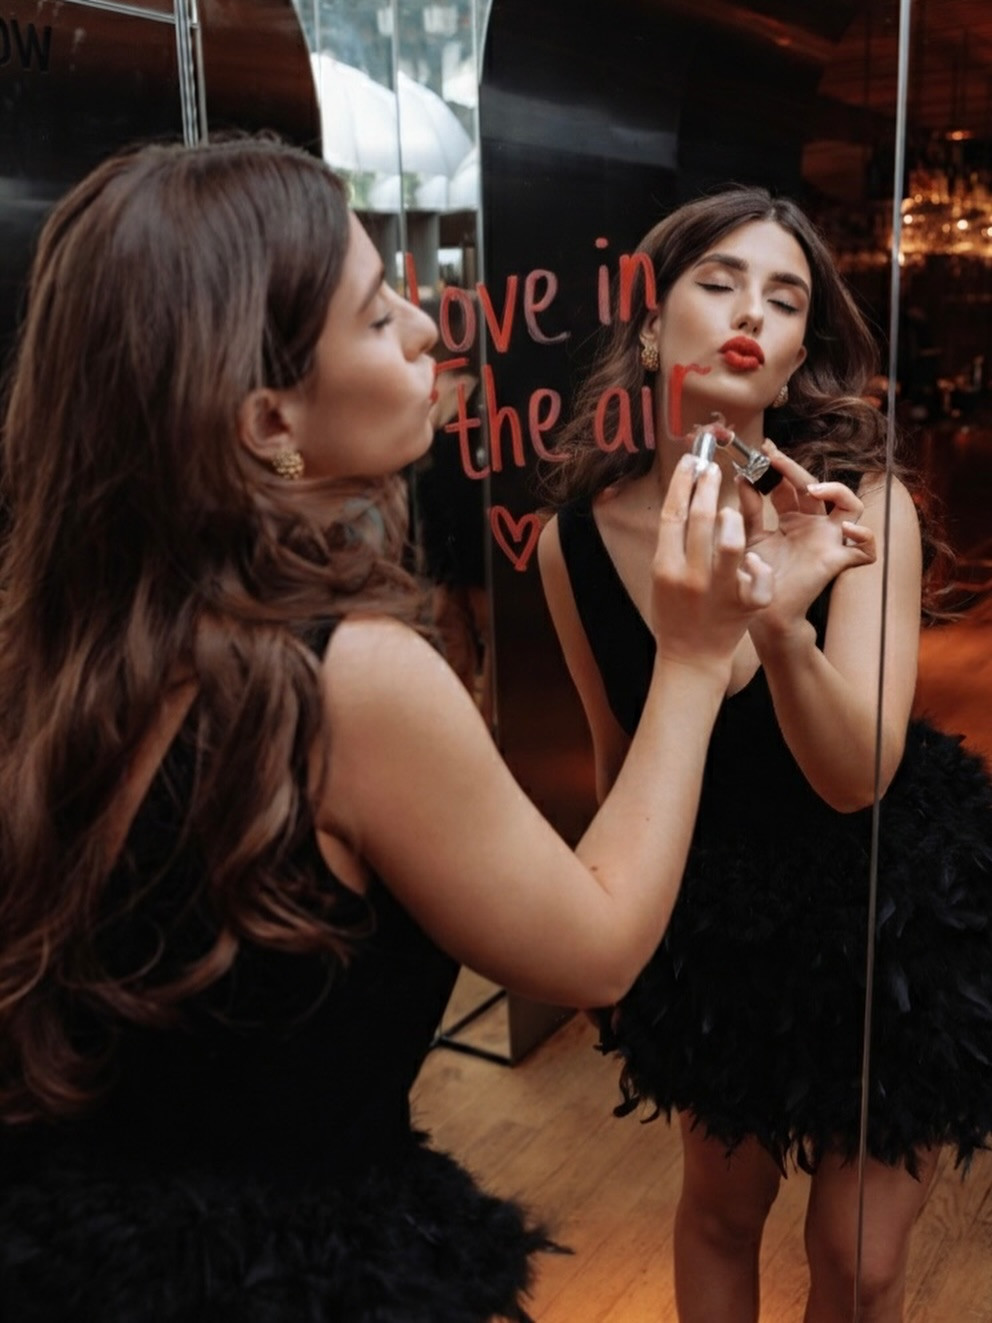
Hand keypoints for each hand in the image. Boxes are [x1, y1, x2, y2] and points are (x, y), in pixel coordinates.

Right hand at [652, 454, 773, 673]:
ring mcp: (719, 591)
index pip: (673, 514)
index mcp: (665, 566)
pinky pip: (756, 575)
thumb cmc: (674, 613)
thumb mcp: (661, 577)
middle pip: (700, 519)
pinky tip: (753, 561)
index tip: (692, 462)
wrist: (691, 657)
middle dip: (708, 487)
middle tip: (714, 468)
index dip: (683, 483)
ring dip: (733, 518)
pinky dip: (756, 565)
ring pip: (731, 542)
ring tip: (730, 508)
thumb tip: (684, 499)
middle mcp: (690, 576)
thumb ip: (672, 544)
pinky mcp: (745, 604)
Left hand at [737, 441, 875, 636]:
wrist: (760, 612)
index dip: (780, 465)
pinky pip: (866, 549)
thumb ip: (748, 509)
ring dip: (838, 491)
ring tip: (813, 491)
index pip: (791, 484)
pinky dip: (863, 536)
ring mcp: (829, 542)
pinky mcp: (837, 562)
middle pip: (817, 487)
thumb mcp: (748, 537)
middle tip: (775, 459)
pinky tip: (844, 528)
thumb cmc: (755, 575)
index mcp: (792, 518)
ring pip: (852, 505)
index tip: (763, 449)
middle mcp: (813, 526)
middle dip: (796, 470)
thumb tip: (742, 477)